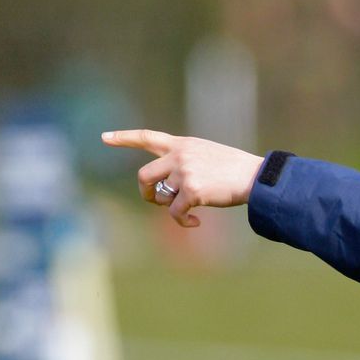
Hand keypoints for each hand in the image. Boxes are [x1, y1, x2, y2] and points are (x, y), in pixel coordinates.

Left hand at [101, 129, 264, 227]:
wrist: (255, 177)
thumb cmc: (236, 169)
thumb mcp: (208, 154)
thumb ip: (186, 161)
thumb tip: (170, 190)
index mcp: (183, 144)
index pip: (148, 137)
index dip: (124, 138)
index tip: (104, 137)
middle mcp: (179, 156)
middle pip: (144, 175)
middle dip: (146, 192)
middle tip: (156, 201)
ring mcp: (184, 172)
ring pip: (161, 196)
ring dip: (171, 207)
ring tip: (189, 209)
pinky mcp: (192, 191)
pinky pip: (175, 212)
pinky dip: (183, 221)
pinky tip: (195, 222)